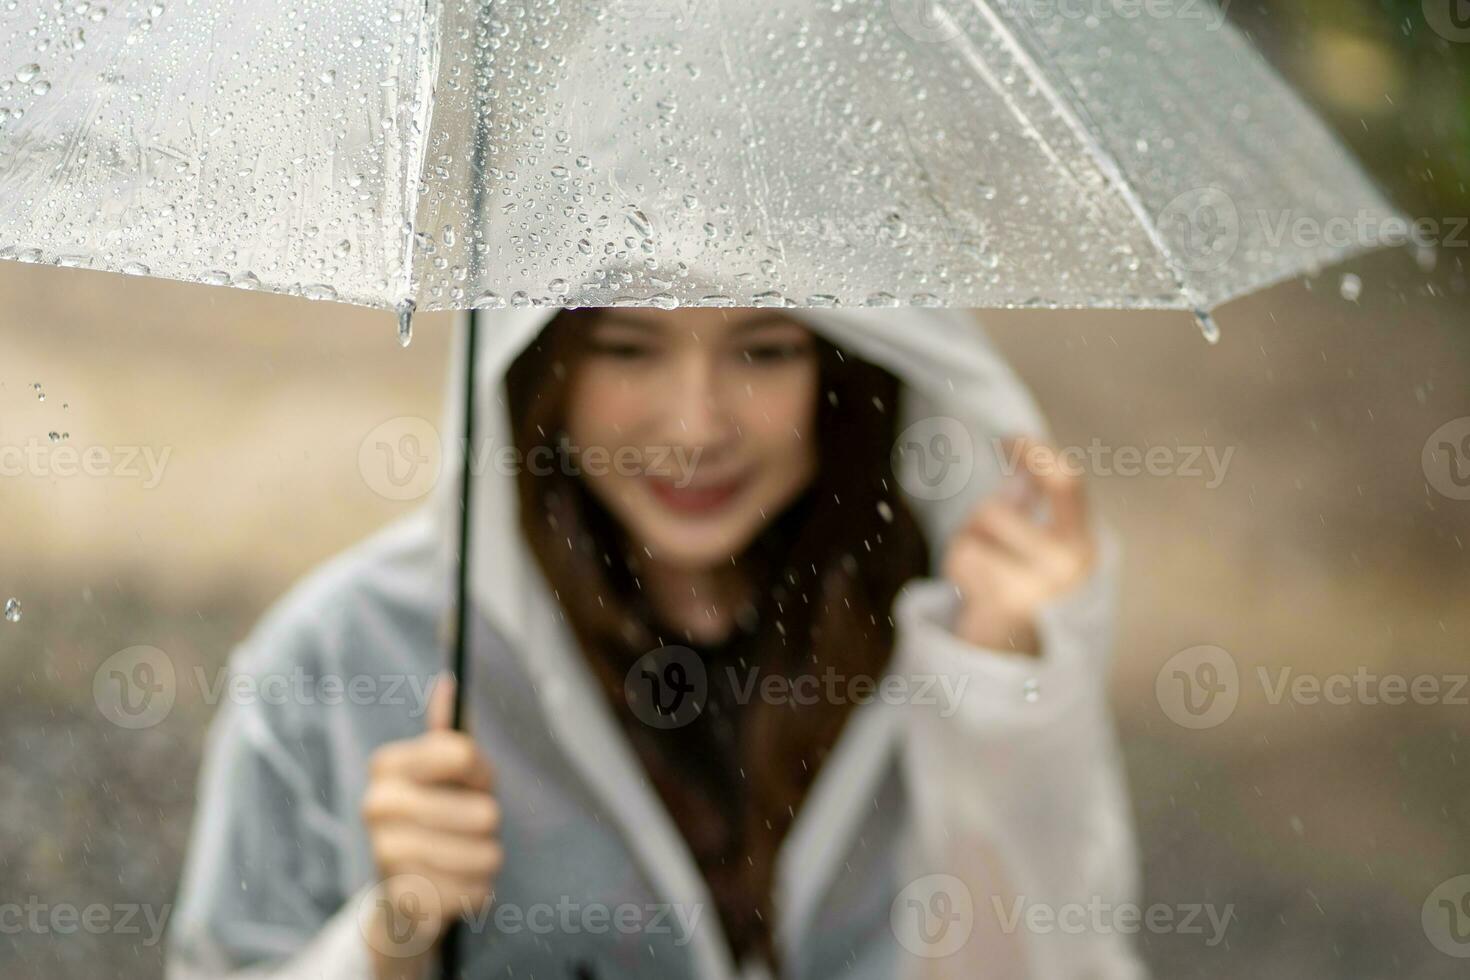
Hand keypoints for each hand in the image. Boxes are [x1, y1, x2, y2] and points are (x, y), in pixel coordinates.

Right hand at [361, 675, 500, 978]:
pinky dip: (476, 892)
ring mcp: (385, 855)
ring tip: (459, 861)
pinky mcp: (404, 900)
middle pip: (484, 812)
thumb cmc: (435, 821)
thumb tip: (449, 683)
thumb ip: (449, 734)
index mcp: (387, 765)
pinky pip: (477, 891)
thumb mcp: (443, 775)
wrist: (402, 896)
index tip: (475, 784)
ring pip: (486, 855)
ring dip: (485, 861)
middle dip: (487, 825)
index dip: (483, 774)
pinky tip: (451, 889)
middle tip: (464, 831)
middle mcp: (377, 805)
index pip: (463, 753)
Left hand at [941, 437, 1094, 655]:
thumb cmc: (1026, 590)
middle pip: (995, 510)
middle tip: (988, 540)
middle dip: (979, 518)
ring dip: (966, 544)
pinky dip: (957, 568)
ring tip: (984, 570)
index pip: (1066, 482)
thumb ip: (1031, 502)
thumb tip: (1019, 459)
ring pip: (973, 532)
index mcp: (1082, 543)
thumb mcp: (1039, 545)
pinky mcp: (1006, 603)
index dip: (1037, 453)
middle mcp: (1069, 564)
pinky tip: (975, 590)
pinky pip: (961, 559)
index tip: (1011, 438)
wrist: (1021, 660)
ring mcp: (1038, 586)